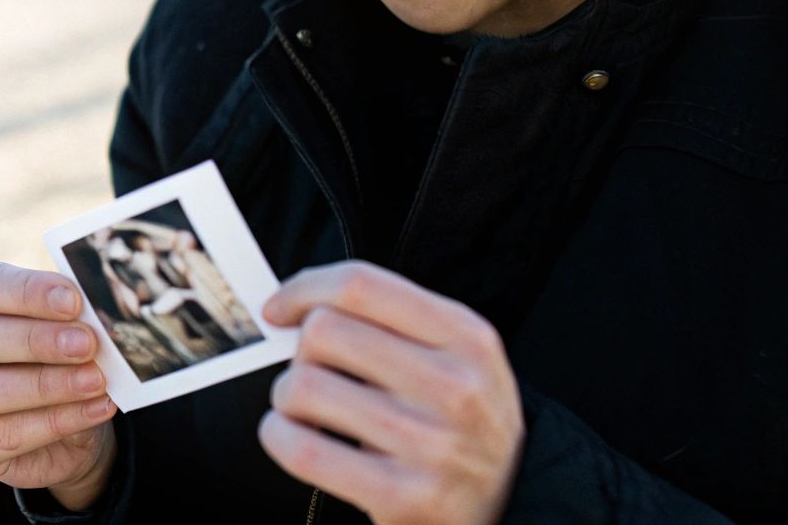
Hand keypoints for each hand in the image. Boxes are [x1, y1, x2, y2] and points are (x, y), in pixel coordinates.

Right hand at [0, 261, 118, 509]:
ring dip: (44, 385)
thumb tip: (97, 310)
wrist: (66, 427)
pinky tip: (93, 409)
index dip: (26, 291)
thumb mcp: (66, 330)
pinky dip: (54, 421)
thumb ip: (71, 317)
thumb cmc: (58, 360)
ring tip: (95, 381)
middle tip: (86, 343)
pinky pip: (2, 434)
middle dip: (34, 340)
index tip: (73, 300)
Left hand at [259, 261, 523, 524]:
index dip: (303, 290)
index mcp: (465, 335)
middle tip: (312, 373)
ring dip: (286, 397)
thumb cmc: (459, 418)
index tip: (278, 310)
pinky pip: (303, 449)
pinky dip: (278, 436)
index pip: (360, 285)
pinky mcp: (403, 495)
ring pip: (304, 386)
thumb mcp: (454, 354)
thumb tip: (291, 307)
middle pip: (323, 331)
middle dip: (299, 352)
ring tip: (306, 411)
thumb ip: (387, 320)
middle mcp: (453, 385)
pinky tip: (291, 436)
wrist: (510, 502)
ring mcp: (430, 444)